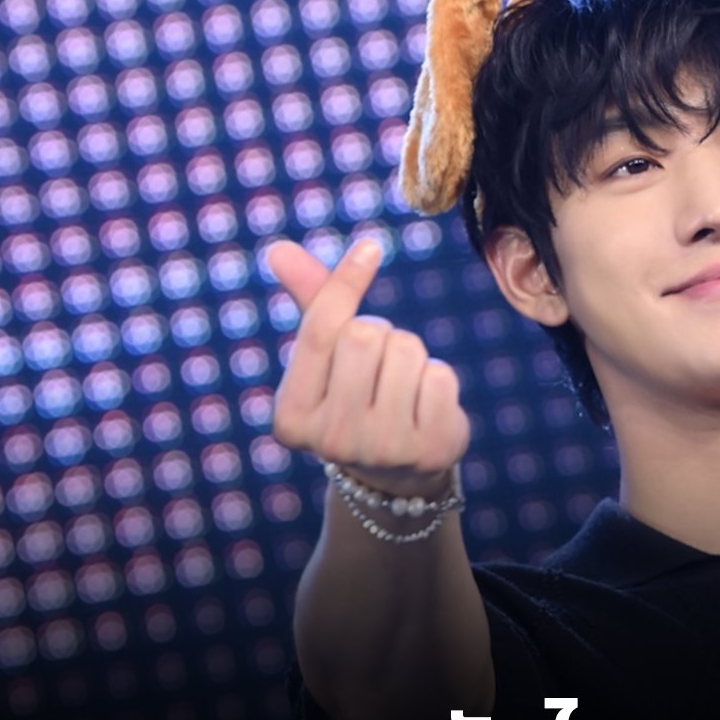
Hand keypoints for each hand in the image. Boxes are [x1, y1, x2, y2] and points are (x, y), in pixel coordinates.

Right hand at [266, 238, 470, 498]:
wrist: (398, 473)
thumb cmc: (356, 398)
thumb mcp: (327, 359)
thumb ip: (310, 304)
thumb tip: (279, 249)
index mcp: (291, 416)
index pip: (320, 330)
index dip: (345, 281)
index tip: (371, 245)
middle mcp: (331, 439)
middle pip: (367, 334)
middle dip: (380, 334)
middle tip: (377, 366)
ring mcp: (382, 449)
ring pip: (407, 350)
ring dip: (410, 356)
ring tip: (400, 388)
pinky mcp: (429, 451)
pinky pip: (440, 376)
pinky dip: (437, 379)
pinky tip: (425, 406)